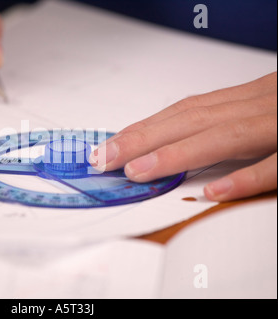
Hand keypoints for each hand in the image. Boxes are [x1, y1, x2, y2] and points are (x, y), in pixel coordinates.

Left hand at [90, 72, 276, 201]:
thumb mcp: (264, 109)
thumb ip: (227, 122)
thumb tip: (180, 141)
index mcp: (247, 98)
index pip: (185, 112)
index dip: (144, 129)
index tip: (110, 146)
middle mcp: (259, 105)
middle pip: (192, 120)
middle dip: (143, 139)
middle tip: (104, 158)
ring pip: (225, 135)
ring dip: (177, 153)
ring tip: (136, 170)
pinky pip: (276, 164)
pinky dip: (244, 177)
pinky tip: (213, 190)